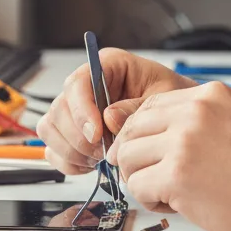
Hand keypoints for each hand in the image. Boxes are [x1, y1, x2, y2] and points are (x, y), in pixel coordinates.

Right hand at [36, 50, 197, 174]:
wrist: (179, 119)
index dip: (81, 109)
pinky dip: (69, 162)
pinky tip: (91, 165)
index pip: (78, 82)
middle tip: (103, 153)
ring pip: (51, 128)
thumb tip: (108, 118)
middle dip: (78, 137)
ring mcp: (77, 109)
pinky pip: (54, 148)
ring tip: (100, 160)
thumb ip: (137, 108)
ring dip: (72, 150)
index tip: (96, 133)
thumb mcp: (164, 96)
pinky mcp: (73, 132)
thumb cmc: (174, 99)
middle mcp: (87, 85)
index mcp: (108, 66)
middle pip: (60, 108)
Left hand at [105, 82, 230, 230]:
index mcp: (210, 94)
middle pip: (132, 127)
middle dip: (136, 156)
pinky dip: (150, 200)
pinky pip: (137, 186)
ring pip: (128, 156)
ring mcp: (184, 141)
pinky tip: (176, 204)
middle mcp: (195, 111)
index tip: (145, 151)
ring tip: (169, 191)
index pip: (150, 104)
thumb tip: (146, 130)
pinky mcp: (177, 174)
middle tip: (153, 176)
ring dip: (142, 178)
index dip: (141, 132)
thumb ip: (193, 120)